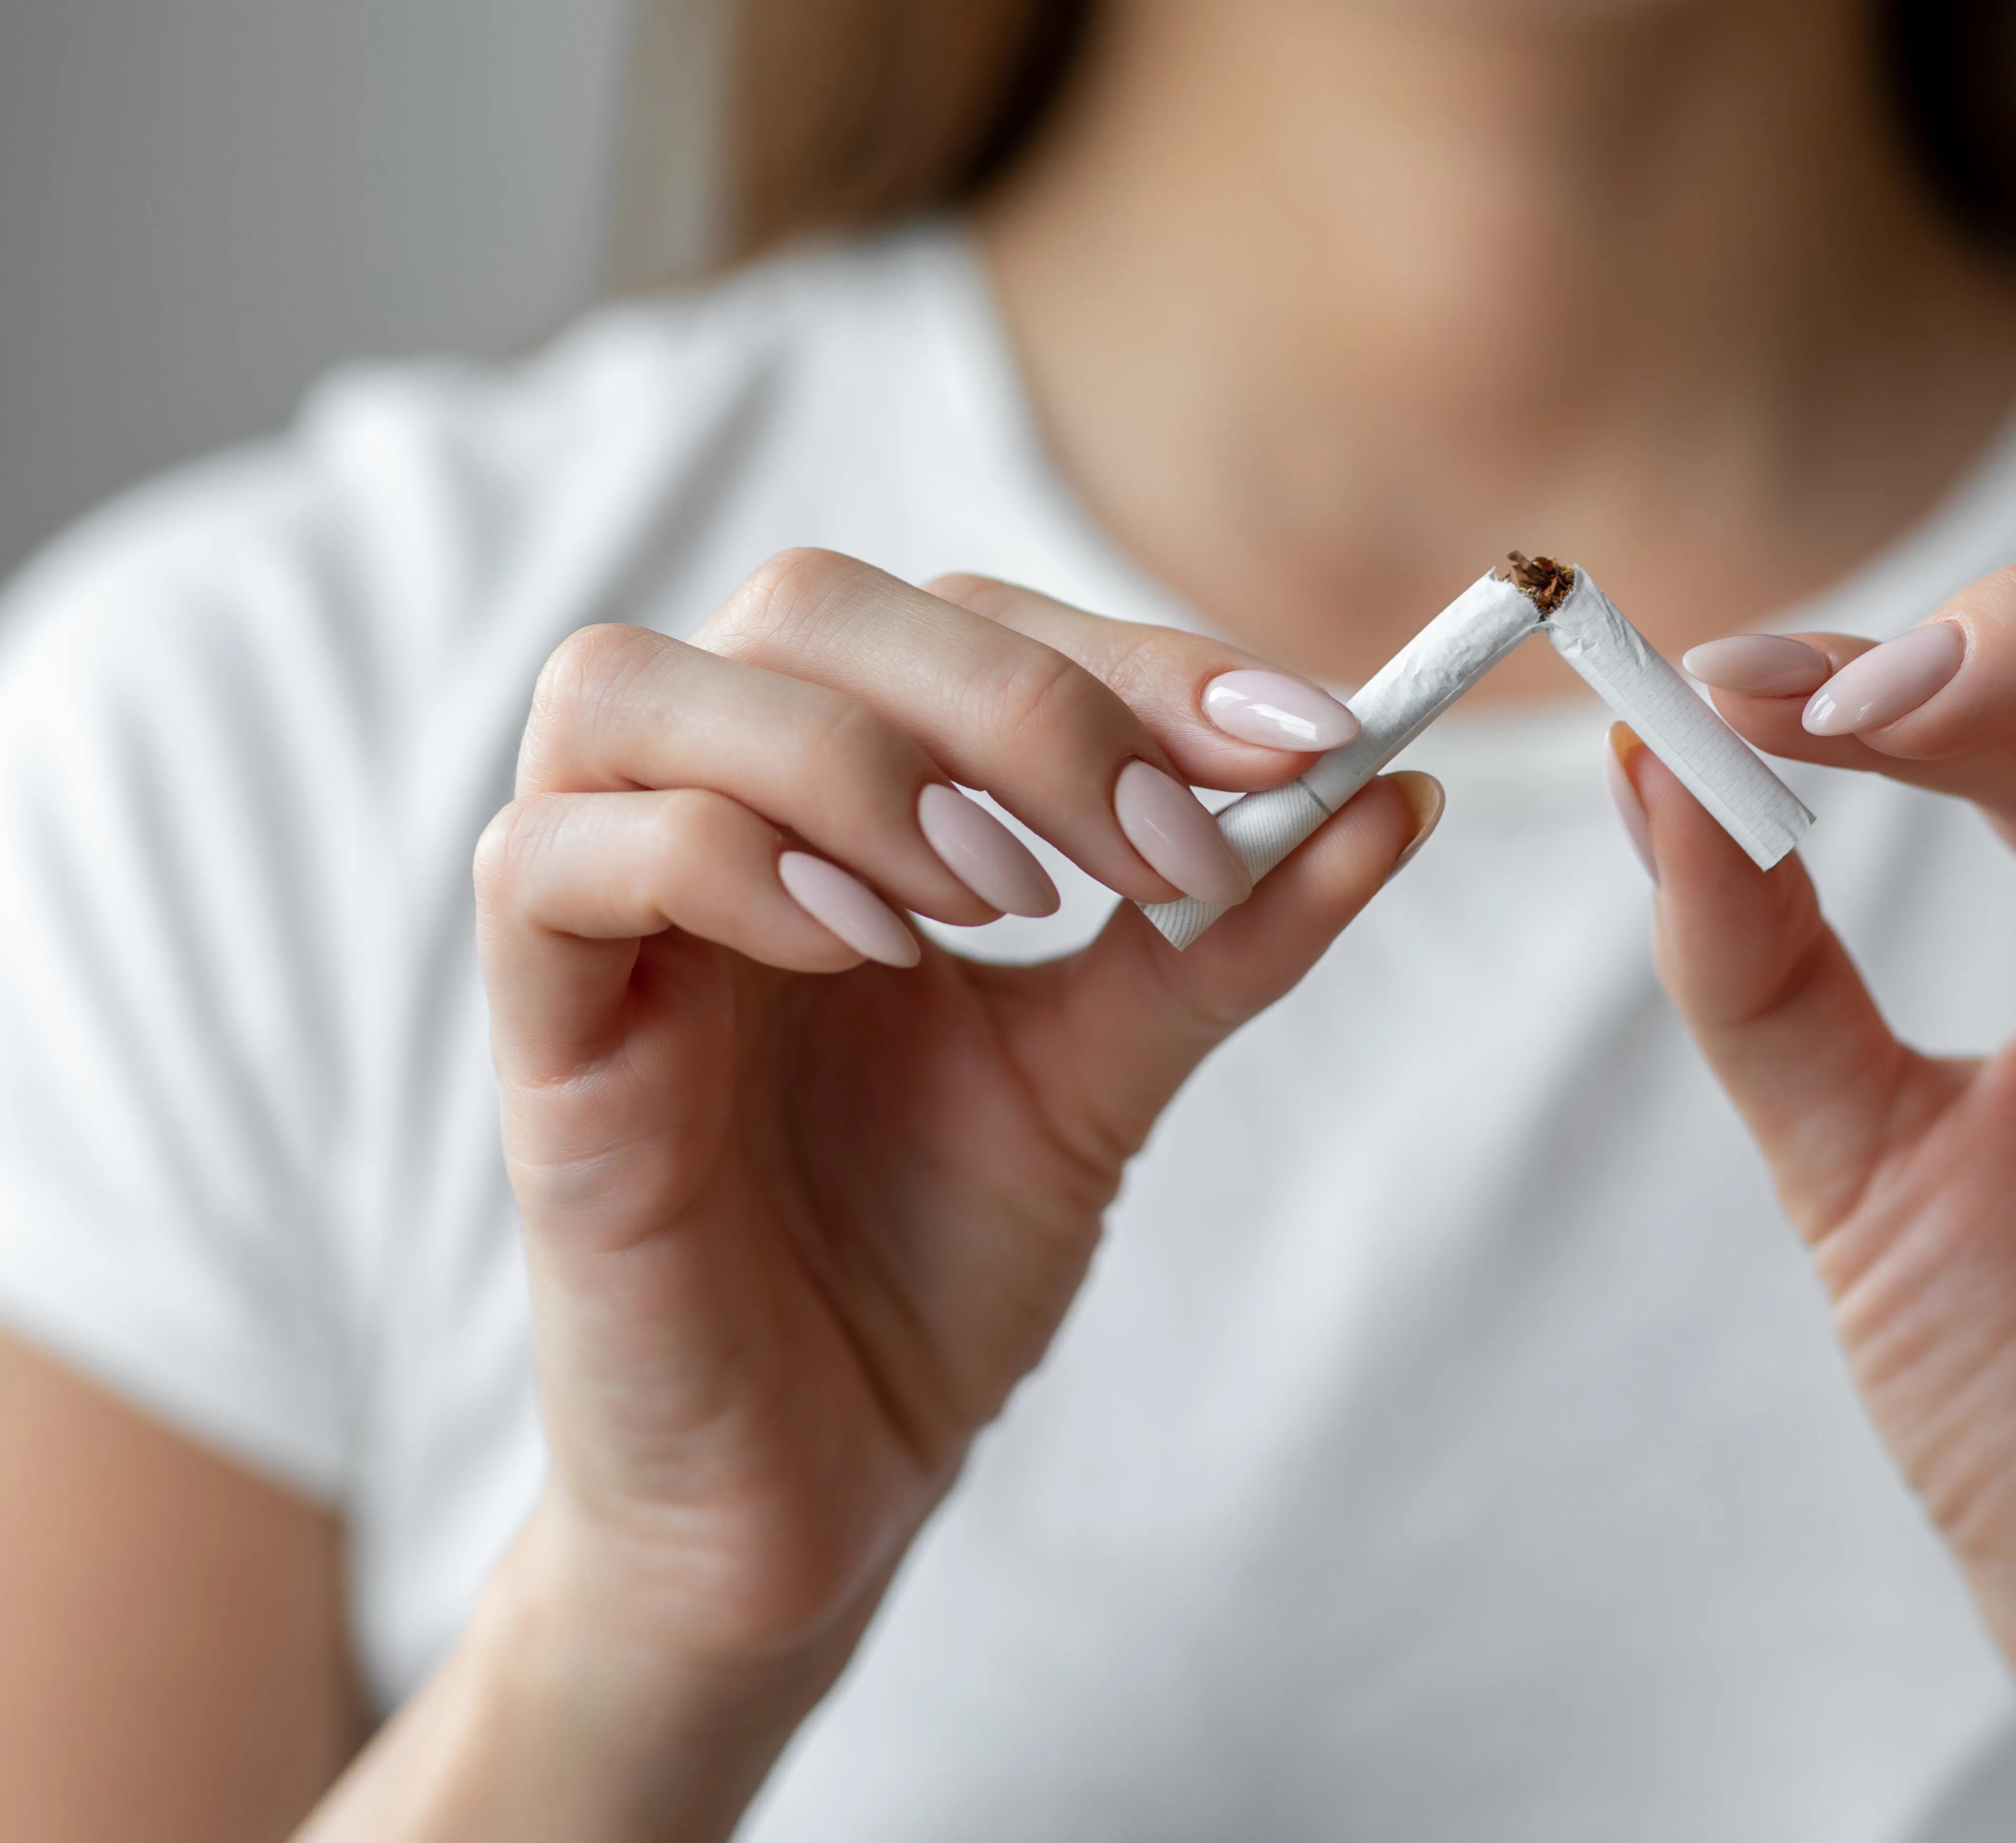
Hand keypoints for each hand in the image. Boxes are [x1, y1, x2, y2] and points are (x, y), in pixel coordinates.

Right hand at [313, 550, 1427, 1837]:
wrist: (824, 1481)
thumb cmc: (938, 1258)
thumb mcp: (1117, 1067)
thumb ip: (1236, 927)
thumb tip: (1410, 790)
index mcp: (843, 800)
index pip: (963, 616)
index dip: (1137, 653)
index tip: (1310, 741)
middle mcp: (708, 816)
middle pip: (803, 604)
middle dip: (1014, 695)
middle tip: (1155, 844)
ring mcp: (598, 919)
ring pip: (625, 685)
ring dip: (854, 760)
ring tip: (1005, 898)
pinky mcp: (535, 1038)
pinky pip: (548, 859)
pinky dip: (720, 861)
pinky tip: (872, 951)